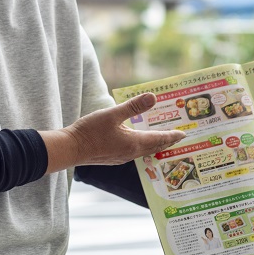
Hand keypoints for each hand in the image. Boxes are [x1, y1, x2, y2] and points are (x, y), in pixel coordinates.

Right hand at [41, 93, 185, 171]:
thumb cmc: (90, 131)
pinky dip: (143, 146)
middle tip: (177, 136)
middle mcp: (131, 153)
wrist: (70, 149)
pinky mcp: (113, 157)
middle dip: (166, 141)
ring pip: (144, 151)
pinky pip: (134, 152)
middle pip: (154, 147)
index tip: (183, 134)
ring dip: (155, 144)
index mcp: (134, 143)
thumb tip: (153, 97)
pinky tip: (138, 141)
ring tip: (161, 138)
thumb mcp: (112, 114)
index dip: (172, 136)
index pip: (159, 139)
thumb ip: (133, 106)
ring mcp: (121, 157)